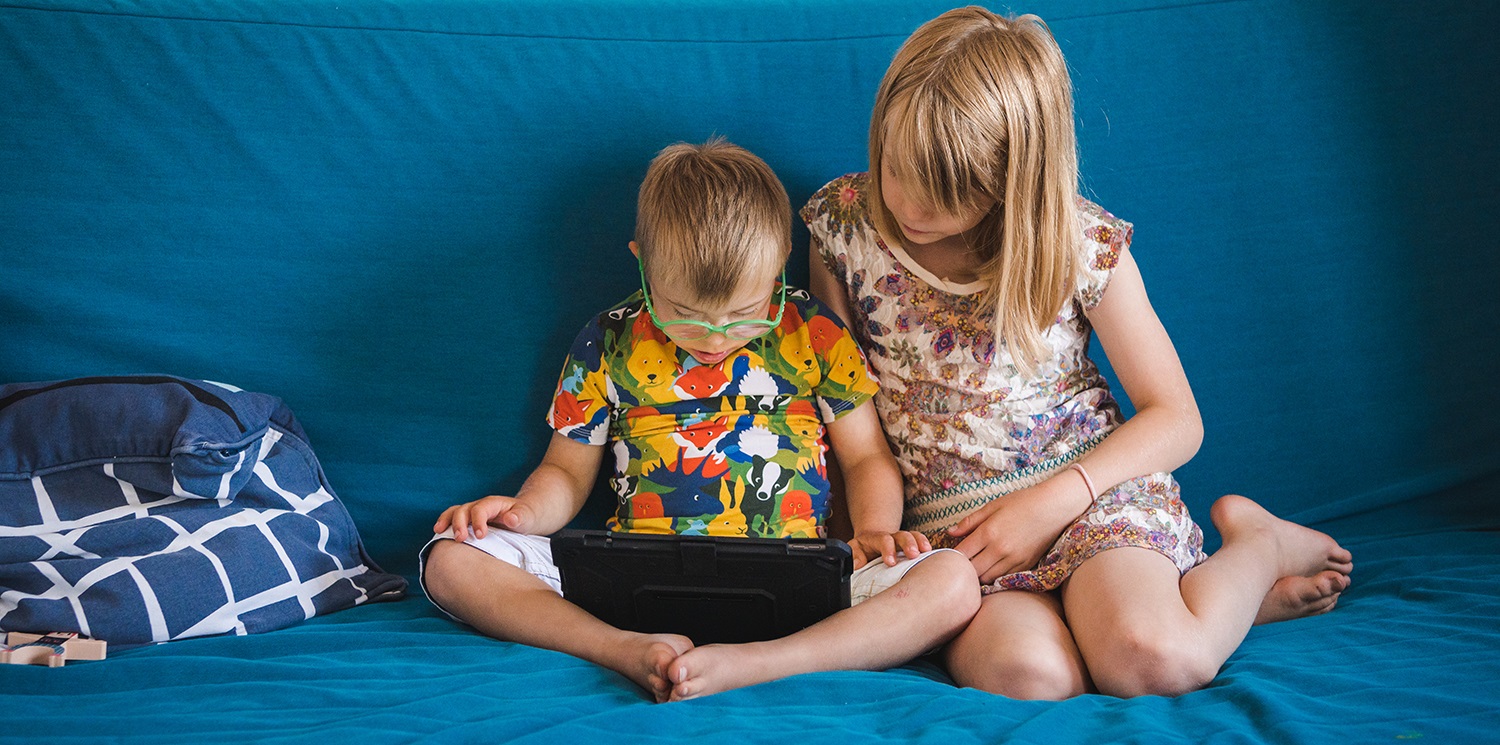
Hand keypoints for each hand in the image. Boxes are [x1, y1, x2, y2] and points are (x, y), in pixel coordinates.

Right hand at [432, 495, 540, 541]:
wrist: (525, 515)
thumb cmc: (526, 517)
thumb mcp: (528, 517)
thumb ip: (520, 517)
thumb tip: (511, 519)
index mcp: (493, 504)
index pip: (481, 509)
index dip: (478, 521)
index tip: (481, 536)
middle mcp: (480, 505)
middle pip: (464, 509)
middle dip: (459, 523)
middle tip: (460, 539)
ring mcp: (473, 512)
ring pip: (455, 512)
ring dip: (446, 521)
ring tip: (439, 532)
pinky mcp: (469, 521)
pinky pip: (453, 519)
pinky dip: (444, 524)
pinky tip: (438, 533)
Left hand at [847, 530, 931, 569]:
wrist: (872, 541)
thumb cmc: (863, 550)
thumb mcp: (855, 550)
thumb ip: (854, 556)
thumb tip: (856, 564)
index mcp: (876, 538)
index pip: (884, 540)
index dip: (888, 550)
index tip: (890, 562)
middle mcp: (892, 537)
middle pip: (902, 535)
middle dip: (909, 544)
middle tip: (914, 554)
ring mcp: (904, 541)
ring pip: (914, 537)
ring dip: (921, 543)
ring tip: (927, 552)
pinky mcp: (913, 546)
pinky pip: (922, 544)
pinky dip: (928, 548)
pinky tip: (935, 556)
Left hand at [945, 479, 1082, 582]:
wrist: (1054, 507)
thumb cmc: (1022, 502)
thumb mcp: (993, 505)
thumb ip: (970, 521)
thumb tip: (950, 532)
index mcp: (988, 532)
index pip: (961, 554)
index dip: (951, 556)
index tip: (949, 554)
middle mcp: (1000, 550)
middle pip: (972, 571)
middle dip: (963, 568)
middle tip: (960, 562)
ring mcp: (1014, 560)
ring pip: (987, 578)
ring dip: (979, 573)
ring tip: (976, 564)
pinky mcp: (1025, 566)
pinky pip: (1004, 578)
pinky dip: (995, 575)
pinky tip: (992, 566)